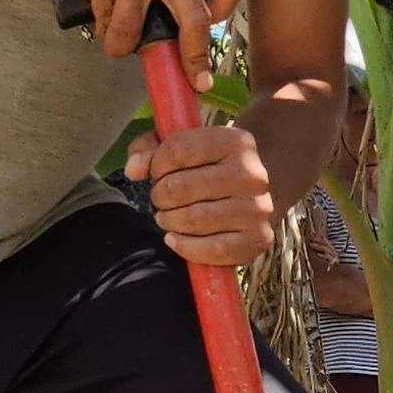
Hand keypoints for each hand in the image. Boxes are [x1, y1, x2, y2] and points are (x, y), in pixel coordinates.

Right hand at [37, 0, 241, 86]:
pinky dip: (104, 30)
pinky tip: (98, 15)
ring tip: (116, 37)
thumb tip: (188, 16)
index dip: (218, 15)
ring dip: (125, 45)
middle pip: (197, 20)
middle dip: (194, 58)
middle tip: (193, 78)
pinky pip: (111, 24)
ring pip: (141, 33)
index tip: (204, 29)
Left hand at [126, 120, 275, 266]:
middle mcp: (251, 174)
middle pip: (179, 188)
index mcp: (234, 142)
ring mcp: (257, 208)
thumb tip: (134, 169)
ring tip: (169, 217)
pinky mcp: (258, 239)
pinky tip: (176, 238)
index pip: (178, 150)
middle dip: (160, 196)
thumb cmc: (210, 166)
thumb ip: (149, 150)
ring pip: (192, 219)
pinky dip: (185, 247)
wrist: (258, 191)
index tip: (159, 172)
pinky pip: (211, 250)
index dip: (157, 164)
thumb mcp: (181, 145)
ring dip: (169, 221)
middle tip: (163, 199)